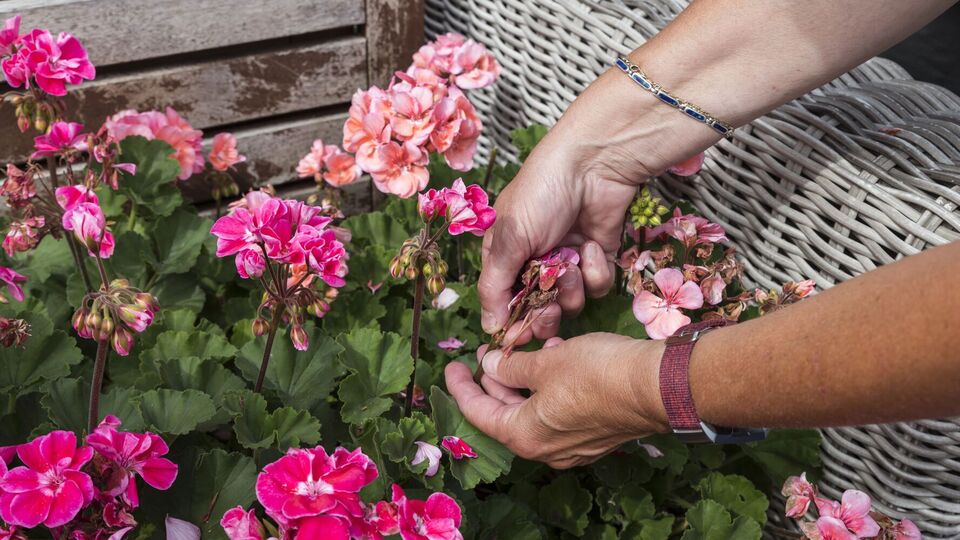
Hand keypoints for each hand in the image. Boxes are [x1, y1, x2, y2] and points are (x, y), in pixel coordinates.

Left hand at [444, 333, 669, 468]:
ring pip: (533, 410)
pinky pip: (558, 412)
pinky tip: (557, 358)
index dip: (461, 387)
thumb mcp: (546, 362)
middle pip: (505, 413)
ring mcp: (571, 446)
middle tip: (490, 351)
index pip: (479, 412)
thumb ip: (511, 366)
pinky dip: (549, 387)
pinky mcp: (593, 435)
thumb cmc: (597, 373)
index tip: (452, 367)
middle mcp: (545, 448)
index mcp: (525, 435)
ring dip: (525, 379)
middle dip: (495, 379)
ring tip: (529, 347)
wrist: (656, 386)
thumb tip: (491, 365)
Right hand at [478, 66, 717, 336]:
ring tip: (572, 263)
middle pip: (538, 310)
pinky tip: (592, 246)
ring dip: (571, 289)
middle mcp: (535, 262)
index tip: (521, 333)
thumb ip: (495, 287)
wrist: (594, 164)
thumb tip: (488, 329)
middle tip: (550, 308)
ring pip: (570, 303)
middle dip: (545, 314)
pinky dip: (595, 270)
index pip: (504, 303)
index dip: (513, 321)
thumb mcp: (508, 239)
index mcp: (504, 257)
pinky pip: (596, 287)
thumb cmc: (541, 193)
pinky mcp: (598, 259)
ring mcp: (568, 262)